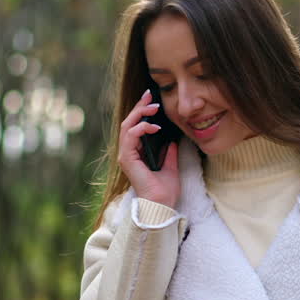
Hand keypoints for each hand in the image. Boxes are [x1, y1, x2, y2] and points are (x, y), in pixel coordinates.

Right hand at [118, 89, 179, 207]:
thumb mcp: (171, 166)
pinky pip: (130, 136)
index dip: (141, 112)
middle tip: (149, 95)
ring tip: (153, 107)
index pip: (135, 127)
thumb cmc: (165, 190)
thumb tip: (173, 140)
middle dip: (139, 107)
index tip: (152, 100)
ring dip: (139, 113)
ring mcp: (126, 156)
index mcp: (136, 154)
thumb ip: (170, 152)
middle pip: (129, 122)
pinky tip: (154, 126)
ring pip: (127, 126)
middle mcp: (128, 153)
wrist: (162, 204)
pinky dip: (141, 128)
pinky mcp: (127, 159)